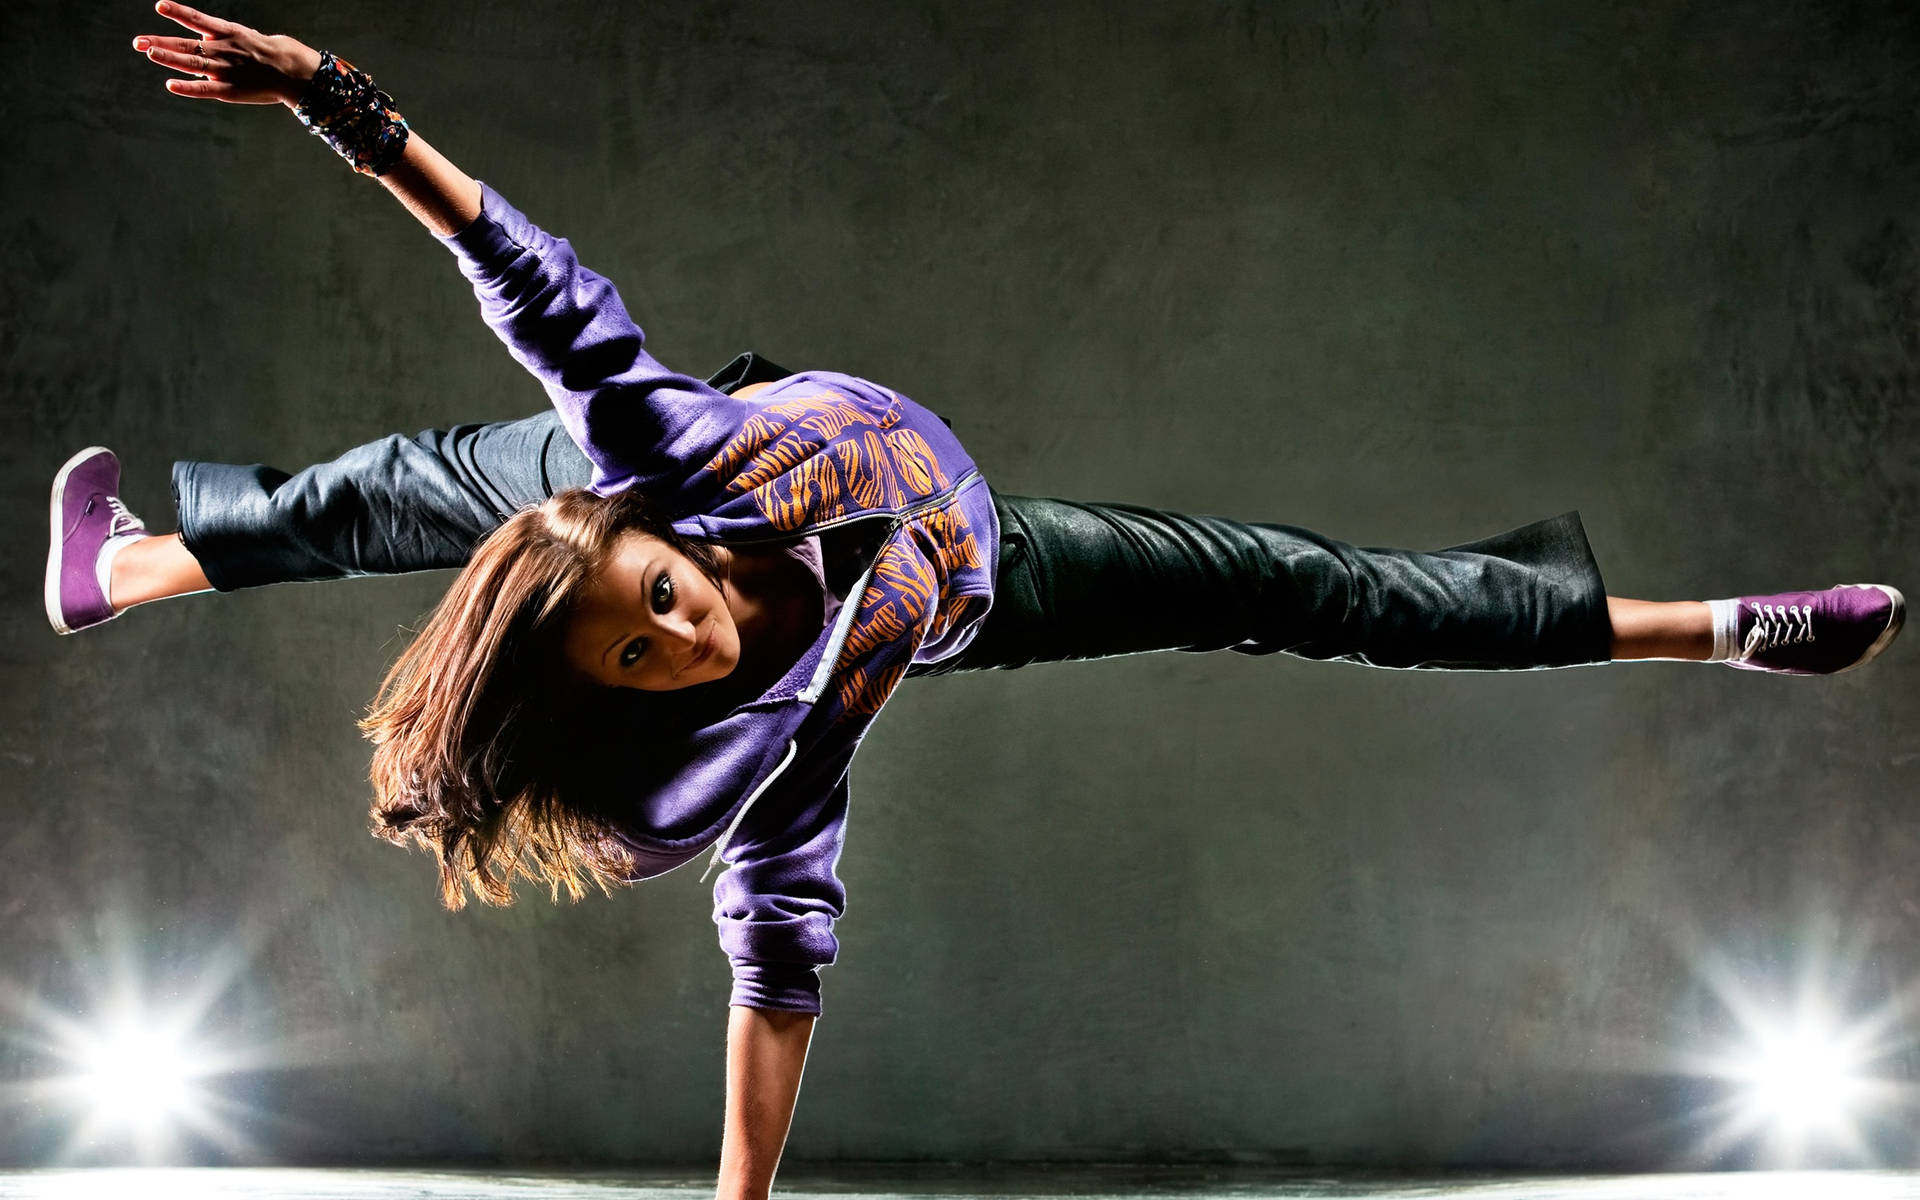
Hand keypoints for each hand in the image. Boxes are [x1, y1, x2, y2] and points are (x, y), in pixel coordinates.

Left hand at [133, 1, 321, 106]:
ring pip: (192, 63)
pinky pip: (205, 88)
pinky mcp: (230, 90)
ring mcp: (226, 70)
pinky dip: (187, 87)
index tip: (160, 5)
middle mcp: (224, 49)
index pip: (198, 20)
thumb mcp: (243, 36)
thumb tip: (200, 37)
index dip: (179, 12)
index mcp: (228, 33)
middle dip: (161, 42)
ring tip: (148, 52)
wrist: (294, 71)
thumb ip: (219, 37)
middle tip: (137, 42)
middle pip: (186, 44)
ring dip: (169, 58)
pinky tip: (170, 85)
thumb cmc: (267, 52)